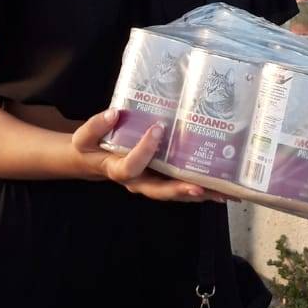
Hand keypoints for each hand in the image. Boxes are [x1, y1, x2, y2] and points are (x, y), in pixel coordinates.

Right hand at [70, 110, 224, 202]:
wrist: (94, 161)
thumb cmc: (91, 148)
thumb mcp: (84, 137)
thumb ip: (96, 126)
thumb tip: (115, 113)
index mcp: (117, 169)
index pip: (131, 166)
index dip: (143, 150)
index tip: (157, 128)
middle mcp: (137, 182)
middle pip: (159, 190)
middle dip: (179, 190)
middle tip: (199, 188)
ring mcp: (151, 183)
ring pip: (175, 193)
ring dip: (199, 194)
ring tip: (223, 193)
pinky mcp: (162, 179)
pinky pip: (181, 187)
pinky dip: (202, 190)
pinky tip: (223, 189)